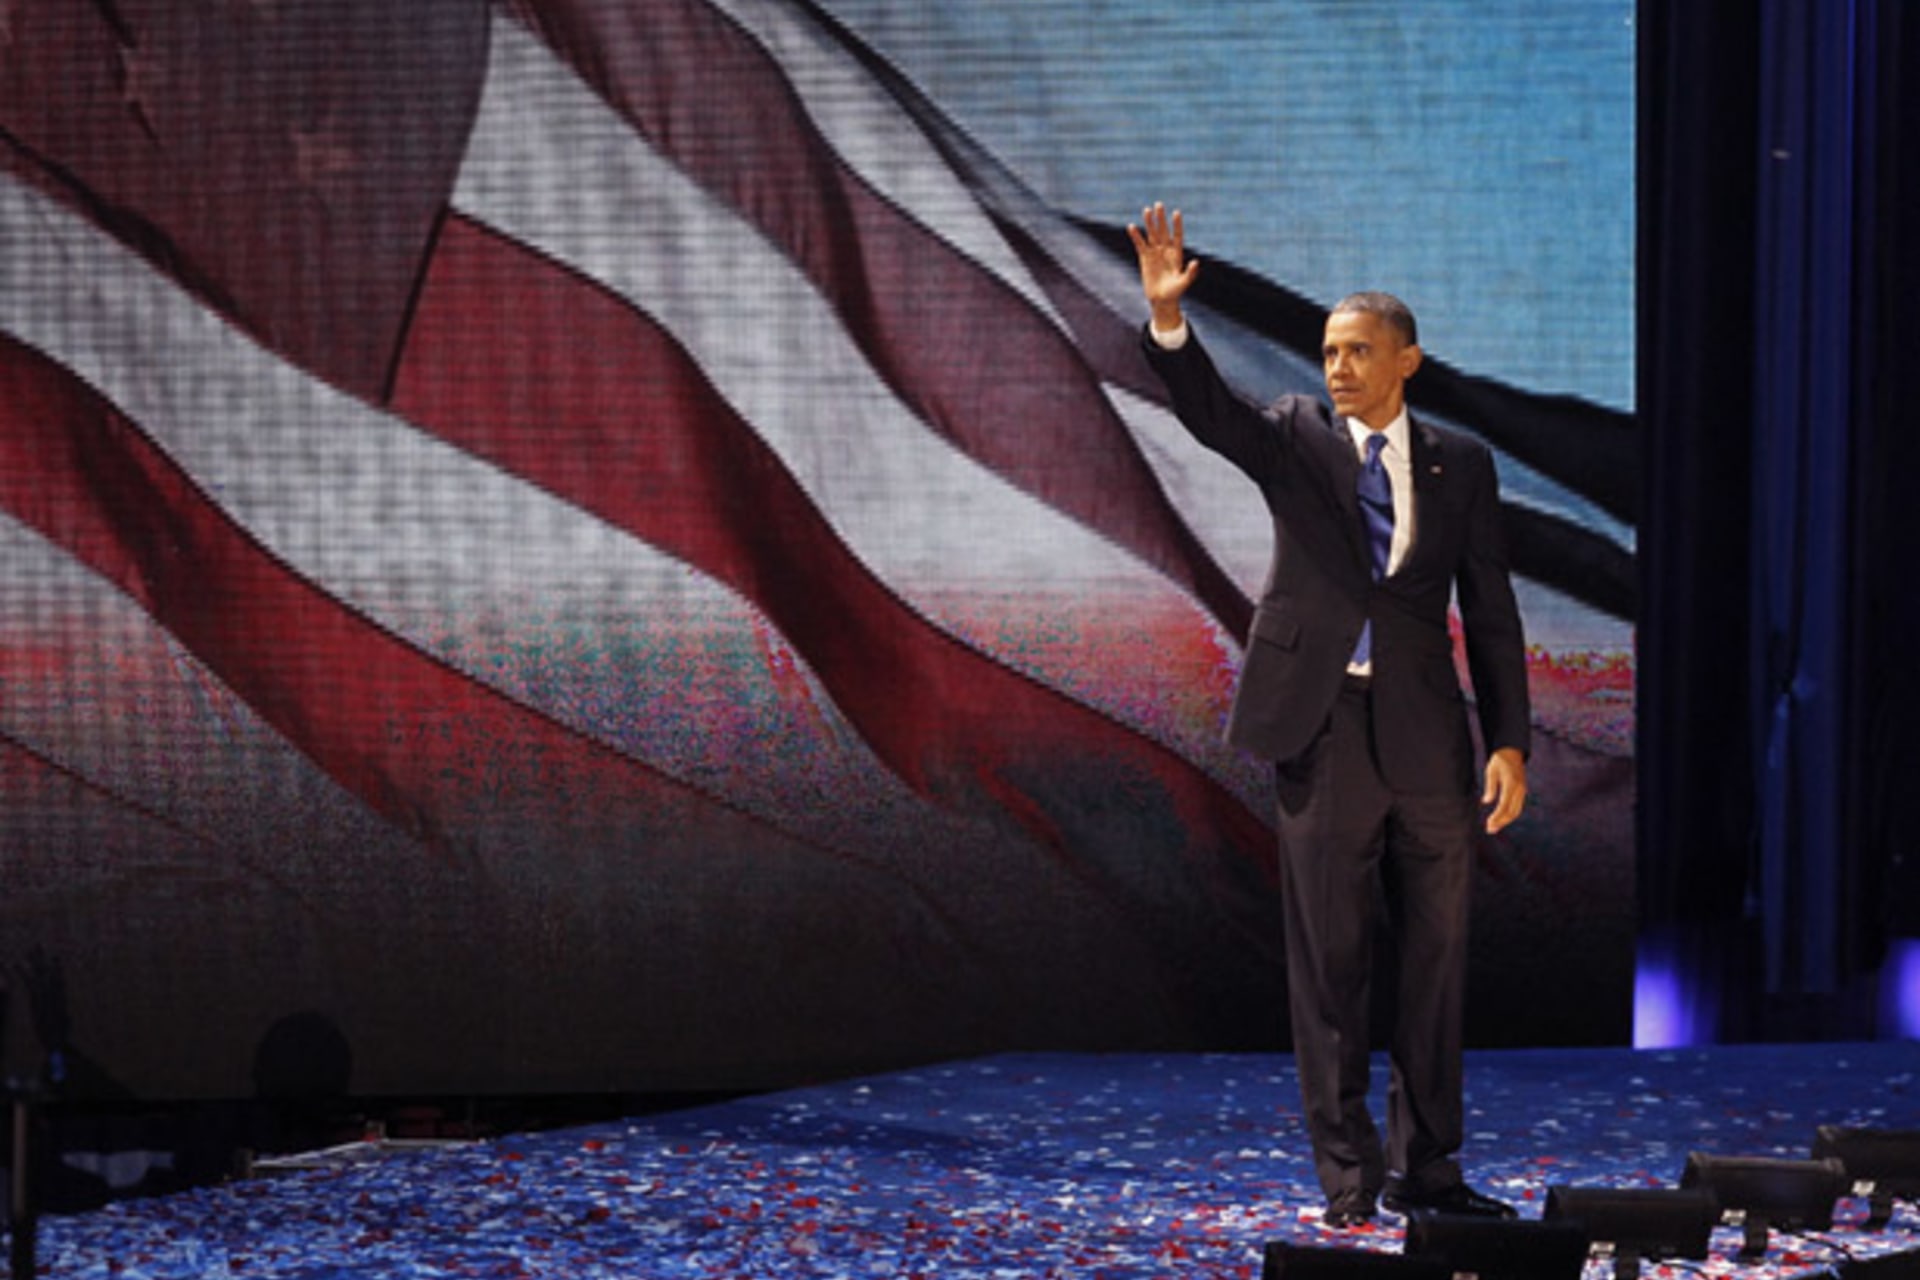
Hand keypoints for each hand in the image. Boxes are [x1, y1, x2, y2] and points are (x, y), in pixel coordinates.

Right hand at [1126, 202, 1200, 328]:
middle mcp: (1166, 251)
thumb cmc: (1175, 292)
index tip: (1176, 213)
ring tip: (1146, 210)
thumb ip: (1190, 273)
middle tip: (1159, 204)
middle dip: (1161, 219)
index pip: (1177, 236)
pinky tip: (1131, 226)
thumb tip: (1195, 262)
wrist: (1161, 300)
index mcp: (1177, 254)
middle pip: (1163, 231)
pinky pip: (1140, 245)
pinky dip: (1136, 236)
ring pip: (1151, 235)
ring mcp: (1155, 253)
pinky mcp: (1145, 258)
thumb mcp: (1184, 283)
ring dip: (1149, 223)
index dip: (1176, 225)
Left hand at [1481, 747, 1526, 834]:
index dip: (1497, 817)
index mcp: (1511, 783)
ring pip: (1516, 811)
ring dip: (1505, 821)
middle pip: (1512, 811)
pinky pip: (1518, 807)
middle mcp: (1519, 789)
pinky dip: (1510, 815)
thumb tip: (1486, 801)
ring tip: (1494, 827)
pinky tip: (1501, 819)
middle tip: (1490, 830)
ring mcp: (1522, 790)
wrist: (1512, 751)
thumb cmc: (1499, 760)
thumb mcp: (1491, 770)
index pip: (1504, 805)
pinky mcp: (1522, 791)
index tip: (1489, 824)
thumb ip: (1490, 787)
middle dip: (1501, 822)